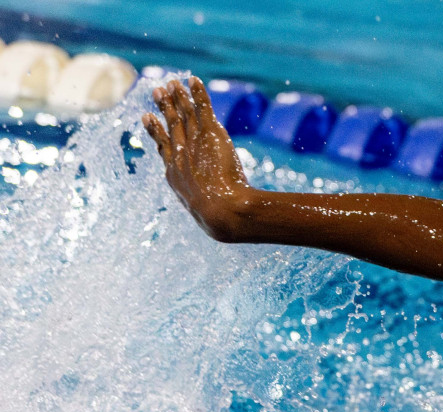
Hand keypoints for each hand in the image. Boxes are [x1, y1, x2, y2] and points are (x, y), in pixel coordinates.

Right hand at [141, 77, 253, 241]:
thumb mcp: (205, 216)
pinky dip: (197, 93)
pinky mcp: (210, 135)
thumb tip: (215, 226)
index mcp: (174, 173)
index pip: (163, 146)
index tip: (147, 117)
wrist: (221, 210)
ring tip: (172, 82)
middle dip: (164, 106)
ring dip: (178, 96)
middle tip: (157, 90)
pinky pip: (203, 108)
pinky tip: (193, 80)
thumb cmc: (217, 219)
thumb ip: (205, 212)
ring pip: (183, 113)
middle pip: (170, 125)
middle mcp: (180, 154)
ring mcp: (193, 143)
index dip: (155, 130)